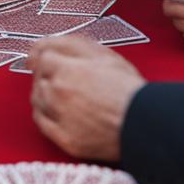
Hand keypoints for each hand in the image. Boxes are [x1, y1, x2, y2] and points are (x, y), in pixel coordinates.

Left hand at [29, 36, 144, 161]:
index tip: (57, 63)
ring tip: (66, 94)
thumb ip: (70, 44)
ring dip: (46, 93)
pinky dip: (45, 114)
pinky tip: (58, 111)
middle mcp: (59, 94)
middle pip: (39, 78)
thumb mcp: (103, 55)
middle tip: (66, 78)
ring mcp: (61, 118)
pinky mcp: (66, 139)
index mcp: (68, 70)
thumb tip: (43, 45)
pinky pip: (42, 123)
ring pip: (37, 99)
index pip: (42, 57)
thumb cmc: (128, 89)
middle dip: (49, 75)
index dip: (52, 58)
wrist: (146, 123)